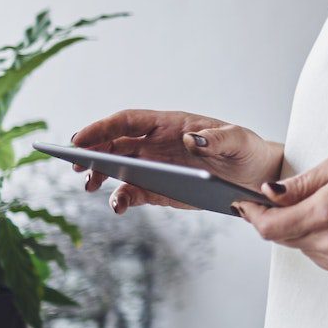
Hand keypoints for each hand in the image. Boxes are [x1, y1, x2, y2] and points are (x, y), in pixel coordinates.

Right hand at [68, 108, 283, 212]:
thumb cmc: (245, 149)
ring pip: (117, 168)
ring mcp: (154, 166)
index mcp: (169, 124)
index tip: (79, 138)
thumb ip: (218, 138)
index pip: (126, 121)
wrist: (254, 177)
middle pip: (113, 143)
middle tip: (73, 165)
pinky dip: (120, 198)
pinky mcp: (158, 189)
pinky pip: (132, 192)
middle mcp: (155, 143)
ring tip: (89, 186)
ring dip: (98, 175)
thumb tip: (192, 138)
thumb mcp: (237, 140)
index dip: (101, 128)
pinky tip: (118, 206)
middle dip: (90, 152)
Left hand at [235, 152, 327, 278]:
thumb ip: (301, 183)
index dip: (252, 215)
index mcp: (324, 214)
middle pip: (280, 237)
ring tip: (327, 207)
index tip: (245, 203)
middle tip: (285, 199)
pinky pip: (317, 254)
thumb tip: (269, 193)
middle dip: (276, 218)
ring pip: (299, 246)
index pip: (269, 226)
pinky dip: (318, 239)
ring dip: (300, 228)